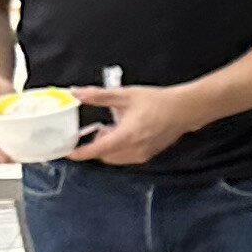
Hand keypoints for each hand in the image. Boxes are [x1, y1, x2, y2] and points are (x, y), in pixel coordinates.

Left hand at [70, 81, 200, 165]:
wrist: (184, 110)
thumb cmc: (158, 102)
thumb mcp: (124, 95)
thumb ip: (98, 96)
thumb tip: (77, 93)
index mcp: (126, 136)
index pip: (96, 150)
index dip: (79, 153)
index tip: (67, 152)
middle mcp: (133, 150)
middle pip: (104, 156)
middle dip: (95, 145)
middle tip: (95, 128)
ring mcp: (141, 154)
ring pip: (115, 158)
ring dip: (107, 147)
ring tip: (111, 128)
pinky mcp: (147, 155)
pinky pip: (126, 157)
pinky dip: (119, 149)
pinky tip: (123, 132)